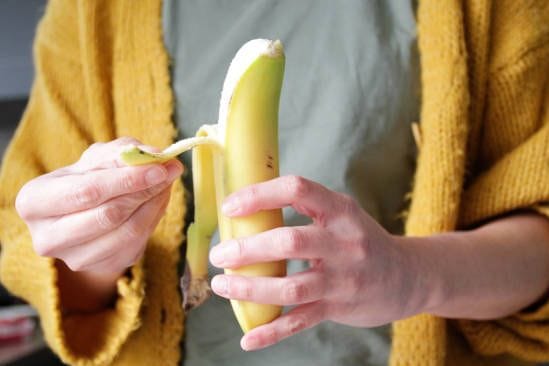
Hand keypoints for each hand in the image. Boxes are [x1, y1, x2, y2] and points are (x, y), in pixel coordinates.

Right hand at [16, 137, 182, 274]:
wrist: (83, 215)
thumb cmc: (86, 180)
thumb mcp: (96, 158)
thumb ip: (123, 152)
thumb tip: (154, 155)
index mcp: (33, 202)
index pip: (87, 191)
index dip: (127, 179)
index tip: (160, 166)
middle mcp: (47, 237)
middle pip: (108, 215)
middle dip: (144, 190)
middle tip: (171, 171)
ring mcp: (74, 258)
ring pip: (127, 231)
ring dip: (154, 203)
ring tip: (166, 182)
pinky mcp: (102, 267)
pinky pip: (138, 242)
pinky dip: (154, 217)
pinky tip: (158, 199)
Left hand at [209, 175, 417, 350]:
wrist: (408, 276)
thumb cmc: (361, 240)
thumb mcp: (342, 215)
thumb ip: (306, 210)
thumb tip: (249, 208)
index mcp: (341, 211)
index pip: (298, 190)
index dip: (259, 195)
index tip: (230, 207)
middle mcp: (345, 242)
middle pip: (290, 242)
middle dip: (247, 249)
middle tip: (219, 256)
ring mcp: (343, 278)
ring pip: (291, 286)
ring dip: (251, 288)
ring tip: (222, 286)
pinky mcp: (340, 307)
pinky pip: (301, 321)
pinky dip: (272, 331)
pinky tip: (248, 338)